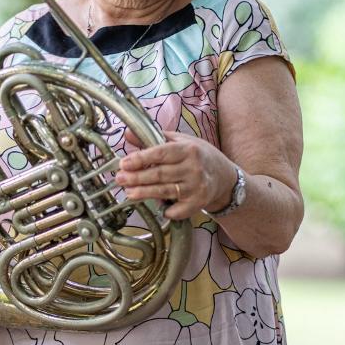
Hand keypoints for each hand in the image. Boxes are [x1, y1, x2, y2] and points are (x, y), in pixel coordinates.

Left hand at [115, 130, 235, 219]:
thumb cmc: (198, 157)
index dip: (141, 159)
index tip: (124, 163)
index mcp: (188, 149)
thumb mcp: (180, 141)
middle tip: (120, 179)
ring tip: (128, 193)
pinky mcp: (198, 203)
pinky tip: (158, 208)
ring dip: (145, 193)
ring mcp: (196, 186)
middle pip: (160, 174)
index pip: (161, 153)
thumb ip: (154, 138)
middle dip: (137, 178)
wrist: (224, 177)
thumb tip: (127, 134)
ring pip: (165, 191)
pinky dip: (167, 210)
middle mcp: (194, 168)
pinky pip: (178, 210)